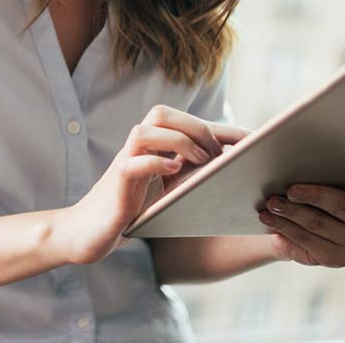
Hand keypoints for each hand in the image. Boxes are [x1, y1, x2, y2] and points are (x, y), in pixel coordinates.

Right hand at [52, 105, 249, 265]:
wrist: (89, 232)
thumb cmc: (132, 211)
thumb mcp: (168, 191)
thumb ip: (191, 176)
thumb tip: (234, 170)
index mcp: (153, 148)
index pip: (187, 123)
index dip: (223, 128)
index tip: (255, 140)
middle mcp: (138, 149)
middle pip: (162, 113)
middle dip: (197, 128)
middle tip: (217, 156)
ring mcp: (124, 163)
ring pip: (145, 130)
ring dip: (178, 141)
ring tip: (200, 161)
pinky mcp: (116, 184)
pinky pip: (134, 162)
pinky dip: (157, 163)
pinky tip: (174, 173)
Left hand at [258, 156, 344, 267]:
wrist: (303, 226)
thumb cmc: (317, 188)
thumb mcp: (325, 173)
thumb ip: (324, 158)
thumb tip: (287, 138)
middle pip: (343, 205)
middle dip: (313, 195)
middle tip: (290, 189)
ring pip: (319, 224)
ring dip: (291, 212)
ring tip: (271, 203)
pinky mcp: (337, 258)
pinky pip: (307, 240)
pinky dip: (284, 227)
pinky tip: (269, 219)